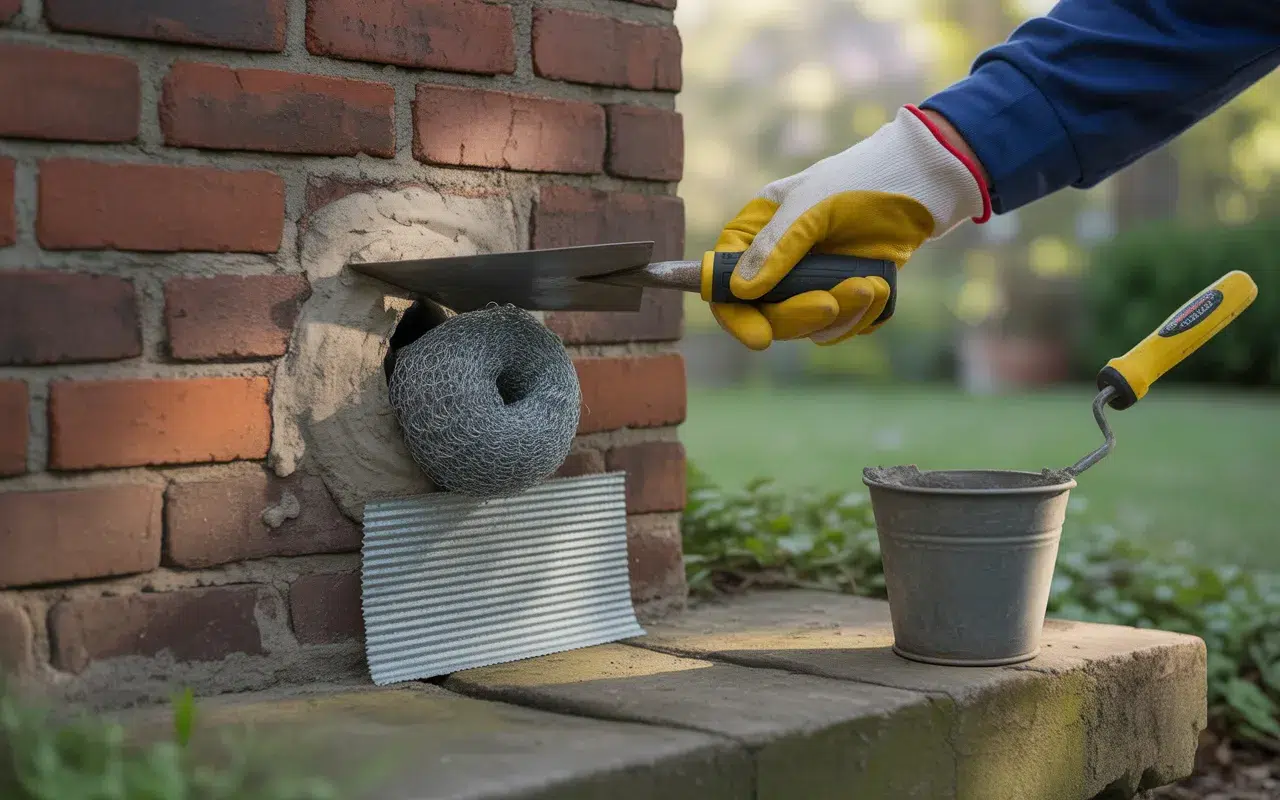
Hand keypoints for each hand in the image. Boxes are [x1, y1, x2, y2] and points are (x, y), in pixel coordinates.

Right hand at [711, 105, 990, 349]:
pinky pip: (841, 326)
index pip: (725, 283)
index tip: (759, 338)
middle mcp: (778, 260)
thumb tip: (740, 290)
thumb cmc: (861, 180)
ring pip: (806, 325)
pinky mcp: (844, 292)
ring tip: (870, 285)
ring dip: (840, 314)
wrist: (921, 182)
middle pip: (767, 313)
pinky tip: (880, 287)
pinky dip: (862, 316)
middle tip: (831, 302)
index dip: (736, 314)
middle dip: (799, 314)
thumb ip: (776, 247)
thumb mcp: (813, 207)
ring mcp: (812, 279)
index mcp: (758, 230)